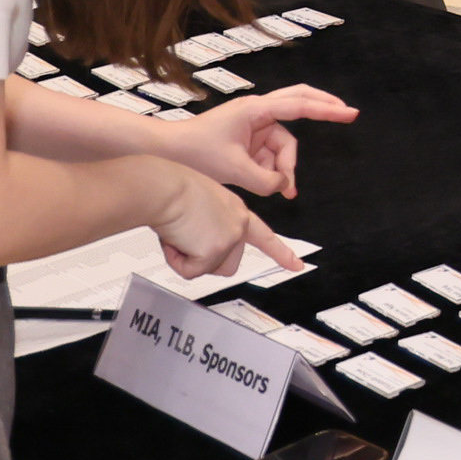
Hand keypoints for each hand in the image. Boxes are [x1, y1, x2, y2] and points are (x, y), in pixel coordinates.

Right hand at [152, 168, 298, 280]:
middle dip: (205, 259)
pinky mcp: (215, 250)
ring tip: (181, 233)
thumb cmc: (172, 190)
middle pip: (228, 264)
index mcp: (236, 210)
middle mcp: (239, 223)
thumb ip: (210, 224)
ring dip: (190, 259)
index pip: (264, 236)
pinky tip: (176, 238)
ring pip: (209, 269)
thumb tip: (199, 244)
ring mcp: (230, 237)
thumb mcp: (201, 204)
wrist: (164, 187)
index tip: (296, 264)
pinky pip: (191, 271)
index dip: (280, 252)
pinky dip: (177, 260)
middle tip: (187, 237)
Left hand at [156, 84, 357, 202]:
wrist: (167, 152)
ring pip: (285, 143)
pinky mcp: (249, 140)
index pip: (299, 104)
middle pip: (300, 103)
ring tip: (282, 189)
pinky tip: (276, 187)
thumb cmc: (193, 150)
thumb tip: (283, 187)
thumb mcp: (233, 169)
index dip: (327, 109)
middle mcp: (258, 113)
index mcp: (255, 110)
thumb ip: (264, 180)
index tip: (348, 113)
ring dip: (286, 166)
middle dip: (323, 109)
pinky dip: (276, 170)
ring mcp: (254, 126)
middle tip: (347, 114)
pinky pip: (272, 154)